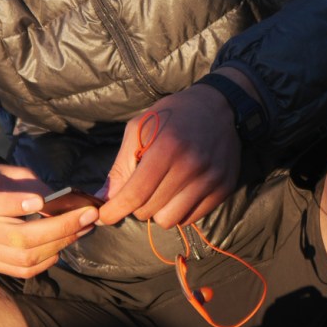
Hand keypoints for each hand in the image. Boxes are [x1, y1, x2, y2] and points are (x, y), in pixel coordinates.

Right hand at [0, 164, 99, 276]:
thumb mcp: (10, 174)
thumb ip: (35, 187)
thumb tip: (72, 204)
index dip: (14, 203)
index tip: (41, 200)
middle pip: (18, 235)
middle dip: (60, 228)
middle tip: (88, 216)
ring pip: (24, 257)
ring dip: (60, 244)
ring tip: (82, 229)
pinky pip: (22, 270)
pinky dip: (47, 261)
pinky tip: (61, 245)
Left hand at [98, 85, 241, 228]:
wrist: (217, 106)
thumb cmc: (171, 117)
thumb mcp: (138, 130)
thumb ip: (121, 166)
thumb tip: (103, 198)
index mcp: (166, 148)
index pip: (135, 194)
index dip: (115, 210)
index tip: (103, 217)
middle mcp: (191, 165)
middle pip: (150, 211)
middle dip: (136, 205)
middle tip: (140, 188)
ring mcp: (211, 179)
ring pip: (170, 220)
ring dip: (158, 211)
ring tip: (160, 190)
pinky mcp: (224, 188)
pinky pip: (191, 219)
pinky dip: (179, 211)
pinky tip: (179, 192)